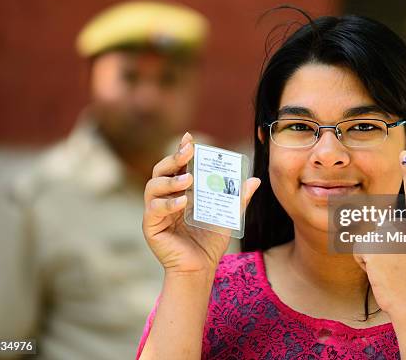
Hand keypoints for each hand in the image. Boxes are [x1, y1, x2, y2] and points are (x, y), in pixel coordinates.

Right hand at [142, 132, 260, 275]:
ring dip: (170, 180)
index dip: (181, 150)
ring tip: (188, 180)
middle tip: (188, 151)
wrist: (201, 269)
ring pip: (152, 187)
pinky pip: (154, 210)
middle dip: (173, 159)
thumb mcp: (227, 216)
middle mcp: (164, 198)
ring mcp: (156, 213)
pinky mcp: (151, 227)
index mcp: (179, 192)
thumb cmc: (209, 243)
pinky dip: (167, 204)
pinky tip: (182, 202)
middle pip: (160, 171)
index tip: (190, 137)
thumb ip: (238, 199)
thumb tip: (254, 180)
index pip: (177, 166)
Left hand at [353, 150, 405, 316]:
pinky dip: (364, 263)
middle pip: (379, 223)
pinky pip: (359, 250)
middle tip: (396, 264)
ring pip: (367, 237)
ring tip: (388, 268)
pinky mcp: (374, 244)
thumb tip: (383, 222)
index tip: (404, 155)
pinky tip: (379, 272)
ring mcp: (391, 233)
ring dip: (370, 254)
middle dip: (378, 244)